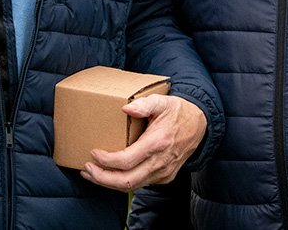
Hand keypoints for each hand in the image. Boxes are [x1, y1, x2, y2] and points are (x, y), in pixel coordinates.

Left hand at [79, 95, 206, 191]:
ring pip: (132, 186)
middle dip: (102, 178)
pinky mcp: (165, 177)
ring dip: (109, 183)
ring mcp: (163, 172)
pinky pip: (140, 184)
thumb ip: (144, 104)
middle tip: (87, 169)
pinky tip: (110, 174)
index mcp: (157, 143)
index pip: (126, 160)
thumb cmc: (178, 111)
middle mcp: (161, 162)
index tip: (94, 152)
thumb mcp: (162, 101)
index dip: (106, 161)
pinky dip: (122, 182)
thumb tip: (125, 107)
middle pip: (127, 181)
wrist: (200, 124)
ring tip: (92, 174)